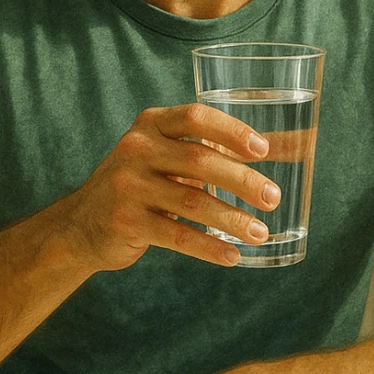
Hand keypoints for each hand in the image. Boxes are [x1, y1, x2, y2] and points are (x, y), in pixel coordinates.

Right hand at [57, 103, 281, 276]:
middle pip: (200, 161)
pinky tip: (231, 256)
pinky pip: (177, 235)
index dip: (232, 131)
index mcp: (150, 124)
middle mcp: (136, 149)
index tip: (263, 149)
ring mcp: (128, 185)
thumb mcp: (164, 157)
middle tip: (273, 198)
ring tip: (259, 232)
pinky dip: (208, 247)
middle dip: (243, 181)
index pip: (196, 117)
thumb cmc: (140, 185)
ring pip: (192, 202)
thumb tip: (292, 146)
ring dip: (232, 219)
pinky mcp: (126, 221)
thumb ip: (211, 152)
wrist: (81, 225)